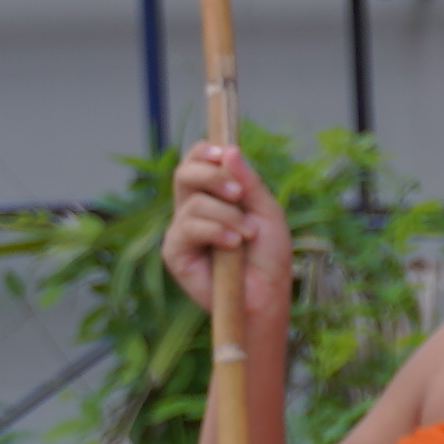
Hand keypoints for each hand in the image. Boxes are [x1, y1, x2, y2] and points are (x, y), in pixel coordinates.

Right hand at [162, 140, 294, 339]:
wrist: (267, 294)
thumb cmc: (269, 256)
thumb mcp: (267, 212)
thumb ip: (249, 182)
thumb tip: (229, 150)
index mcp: (214, 195)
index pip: (197, 162)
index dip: (204, 152)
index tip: (221, 152)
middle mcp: (193, 209)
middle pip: (184, 173)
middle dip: (213, 176)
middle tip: (239, 194)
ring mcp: (182, 230)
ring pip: (193, 203)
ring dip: (227, 216)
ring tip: (246, 235)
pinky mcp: (175, 251)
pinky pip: (188, 227)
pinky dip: (215, 231)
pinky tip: (232, 244)